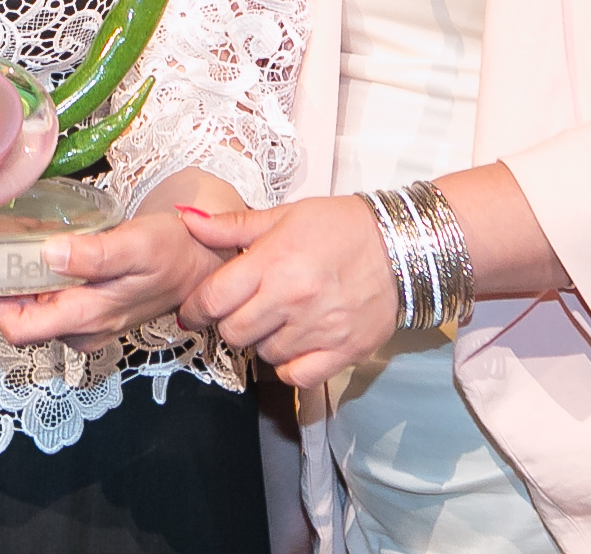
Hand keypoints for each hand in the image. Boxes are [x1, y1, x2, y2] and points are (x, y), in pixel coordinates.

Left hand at [0, 170, 242, 352]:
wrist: (201, 263)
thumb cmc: (172, 252)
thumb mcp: (136, 246)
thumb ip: (95, 255)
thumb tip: (50, 255)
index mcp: (87, 318)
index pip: (20, 328)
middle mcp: (80, 329)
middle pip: (18, 318)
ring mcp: (82, 323)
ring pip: (29, 309)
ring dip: (6, 281)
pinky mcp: (86, 310)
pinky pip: (45, 301)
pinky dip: (27, 279)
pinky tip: (21, 250)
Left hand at [179, 195, 398, 388]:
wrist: (403, 245)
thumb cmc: (340, 226)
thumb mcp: (285, 216)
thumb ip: (232, 226)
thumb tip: (187, 219)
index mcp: (273, 262)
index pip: (212, 299)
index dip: (194, 309)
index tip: (193, 311)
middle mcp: (292, 299)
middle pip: (233, 332)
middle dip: (229, 323)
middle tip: (242, 311)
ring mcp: (318, 329)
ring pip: (264, 354)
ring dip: (262, 341)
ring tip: (277, 320)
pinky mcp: (343, 352)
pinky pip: (297, 376)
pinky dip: (289, 365)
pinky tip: (295, 344)